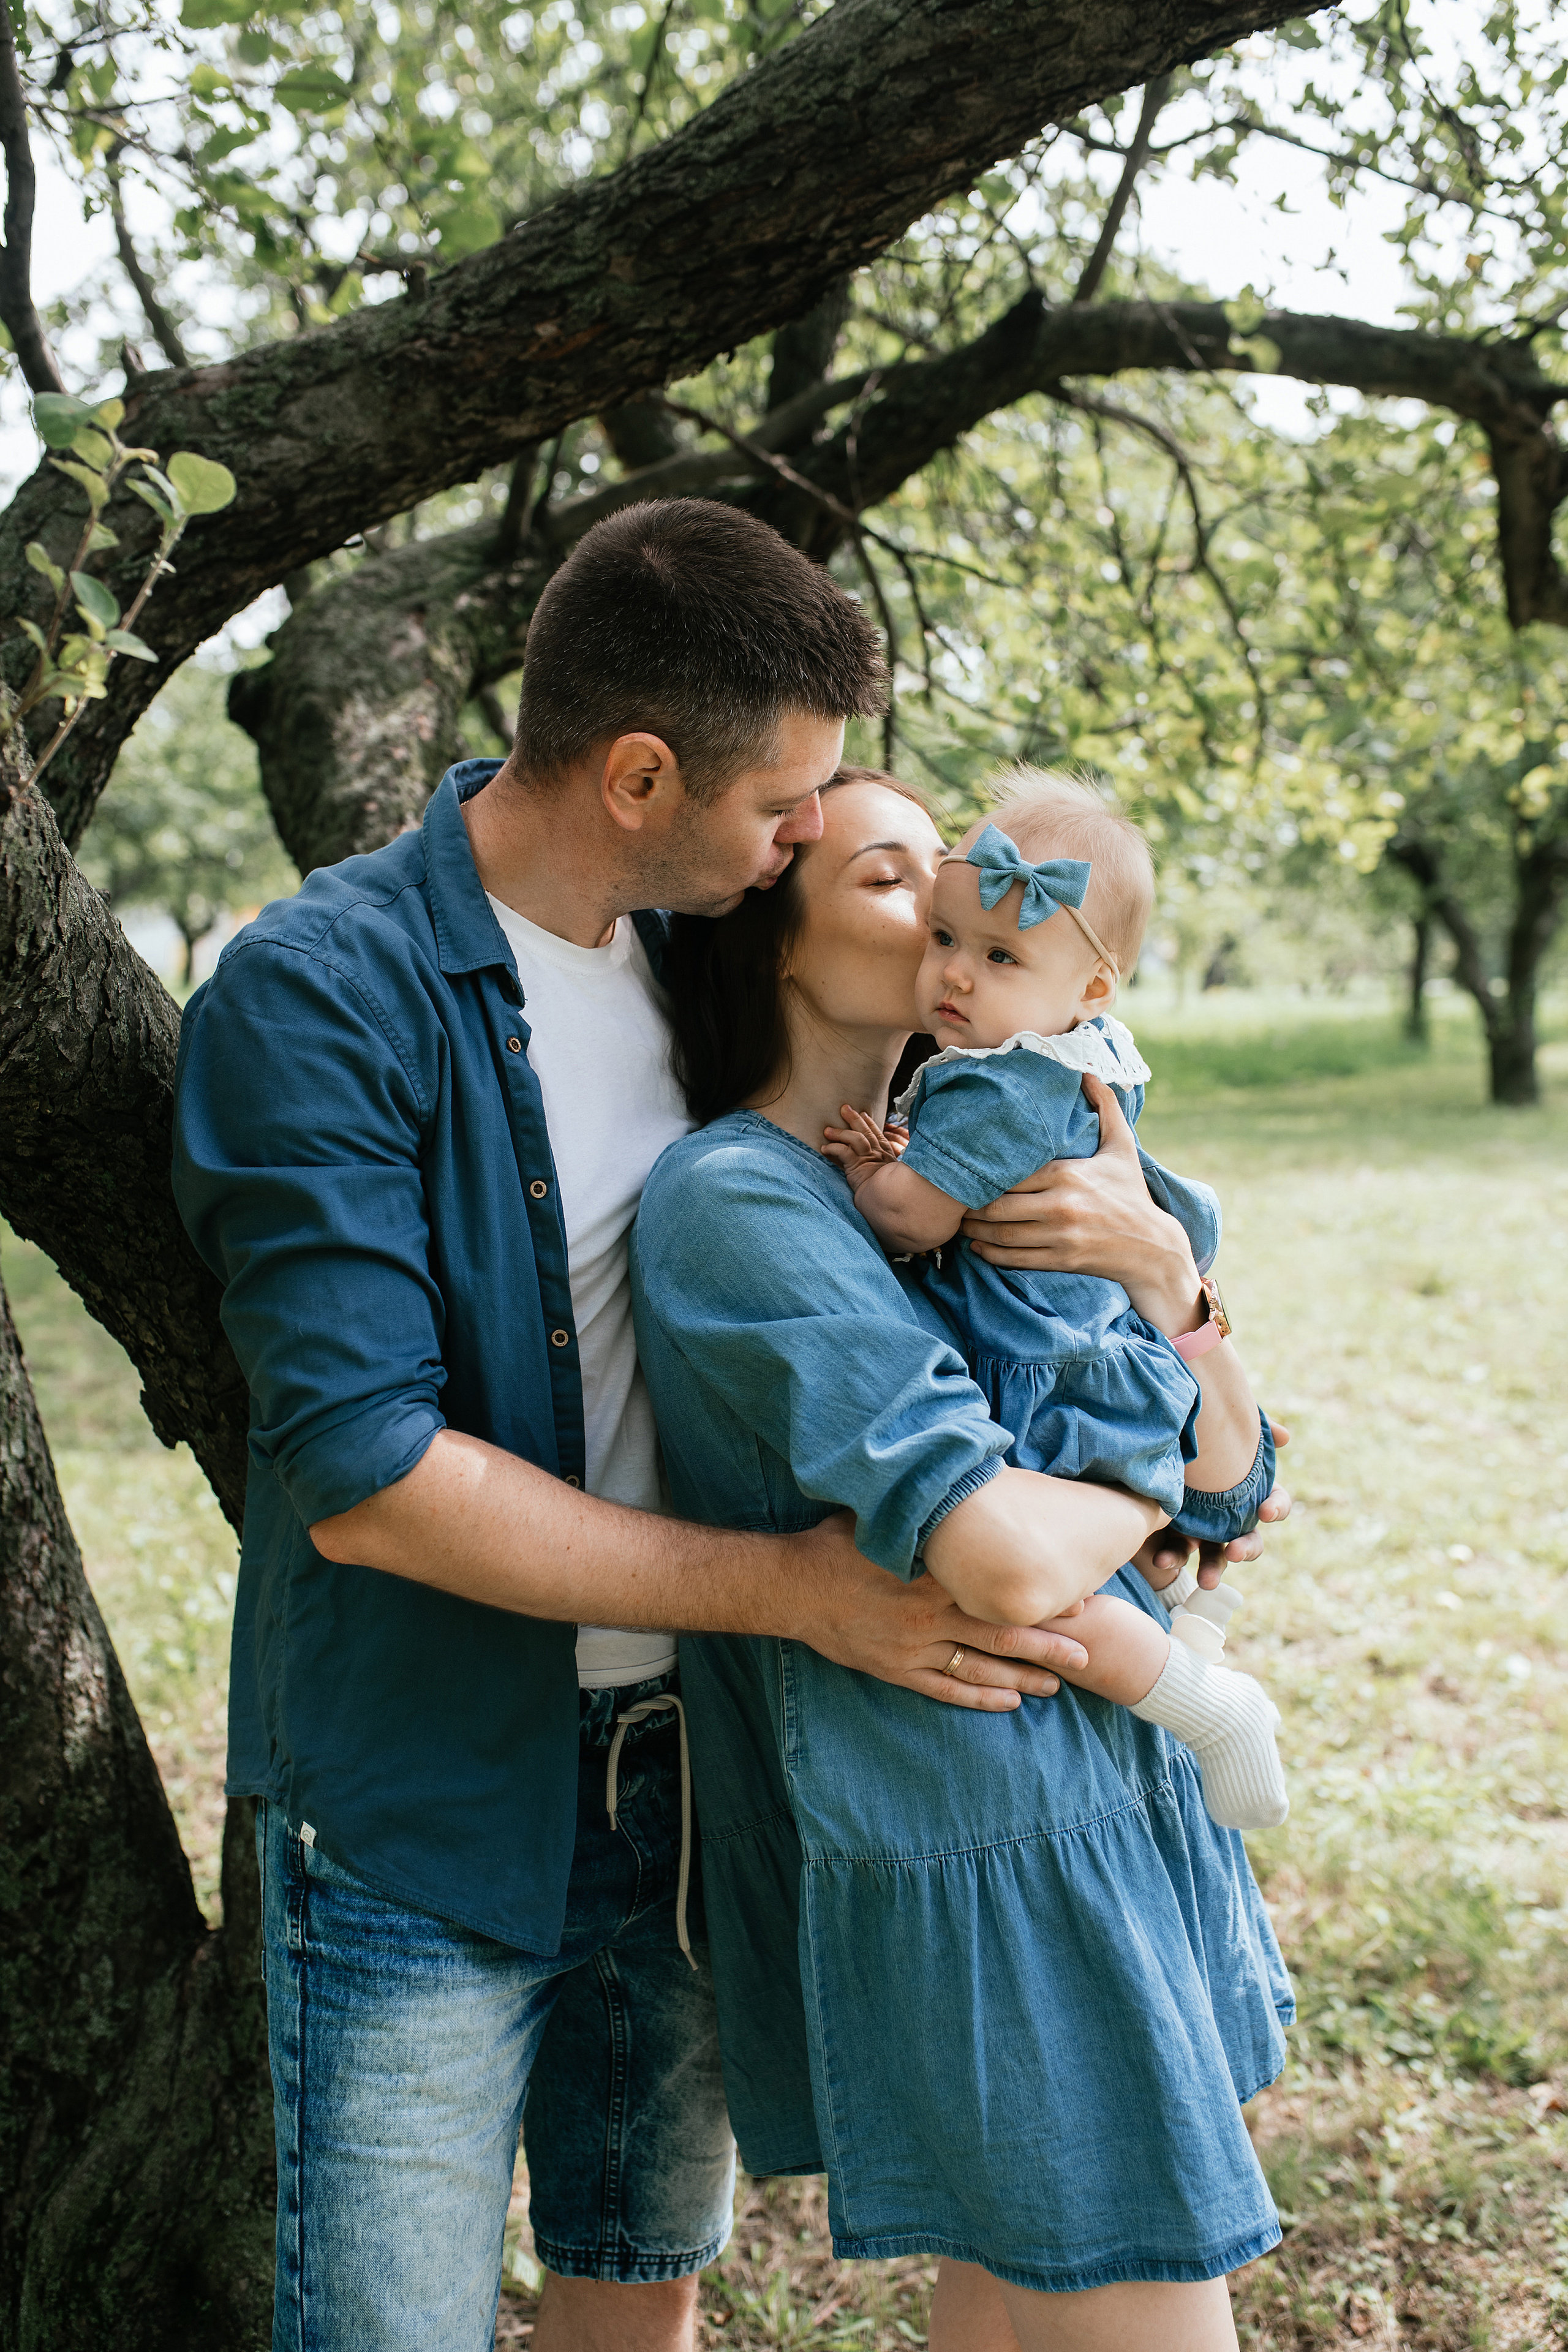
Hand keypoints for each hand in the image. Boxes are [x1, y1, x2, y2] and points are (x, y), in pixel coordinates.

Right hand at [785, 1512, 1088, 1711]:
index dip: (1038, 1600)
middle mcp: (928, 1616)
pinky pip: (945, 1687)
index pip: (997, 1592)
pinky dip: (979, 1695)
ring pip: (978, 1667)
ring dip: (1021, 1676)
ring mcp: (912, 1648)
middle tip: (1085, 1653)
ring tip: (1057, 1683)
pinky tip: (1007, 1701)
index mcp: (931, 1577)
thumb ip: (926, 1513)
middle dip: (1045, 1646)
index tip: (1076, 1603)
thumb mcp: (884, 1519)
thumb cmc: (836, 1545)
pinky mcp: (896, 1669)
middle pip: (999, 1635)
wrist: (791, 1587)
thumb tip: (962, 1482)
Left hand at [822, 1104, 906, 1196]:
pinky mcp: (858, 1166)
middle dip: (854, 1119)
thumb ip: (884, 1173)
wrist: (891, 1203)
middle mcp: (879, 1155)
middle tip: (844, 1108)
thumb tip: (876, 1172)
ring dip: (840, 1132)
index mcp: (887, 1157)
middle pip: (866, 1131)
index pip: (878, 1136)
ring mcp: (869, 1159)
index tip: (864, 1114)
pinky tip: (824, 1148)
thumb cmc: (890, 1196)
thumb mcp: (891, 1181)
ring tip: (827, 1130)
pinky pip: (844, 1152)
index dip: (870, 1124)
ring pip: (855, 1138)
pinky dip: (833, 1148)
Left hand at [957, 1073, 1201, 1332]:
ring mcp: (1059, 1235)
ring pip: (1001, 1234)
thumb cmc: (1132, 1194)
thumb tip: (1089, 1072)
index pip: (1011, 1174)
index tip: (967, 1172)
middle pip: (998, 1205)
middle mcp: (1060, 1205)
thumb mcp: (1122, 1147)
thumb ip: (1105, 1107)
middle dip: (971, 1206)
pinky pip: (1014, 1258)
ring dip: (974, 1231)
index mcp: (1067, 1174)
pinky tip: (977, 1248)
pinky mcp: (1060, 1260)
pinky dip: (990, 1254)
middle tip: (954, 1203)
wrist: (1152, 1247)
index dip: (983, 1175)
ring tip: (959, 1225)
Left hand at [1133, 1422, 1292, 1591]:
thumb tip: (1286, 1435)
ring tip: (1207, 1580)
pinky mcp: (1173, 1538)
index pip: (1274, 1501)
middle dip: (1247, 1548)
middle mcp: (1227, 1516)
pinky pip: (1176, 1555)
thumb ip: (1247, 1430)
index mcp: (1245, 1490)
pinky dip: (1172, 1558)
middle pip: (1249, 1539)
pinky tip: (1162, 1559)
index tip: (1265, 1511)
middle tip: (1235, 1552)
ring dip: (1214, 1568)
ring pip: (1215, 1556)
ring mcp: (1200, 1530)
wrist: (1136, 1449)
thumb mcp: (1212, 1428)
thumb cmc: (1186, 1435)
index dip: (1276, 1508)